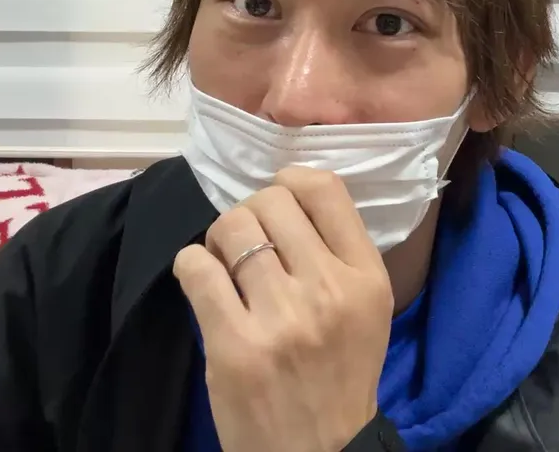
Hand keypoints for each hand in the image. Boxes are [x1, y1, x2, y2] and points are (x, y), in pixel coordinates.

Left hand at [174, 166, 394, 451]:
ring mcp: (280, 318)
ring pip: (231, 227)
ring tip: (224, 266)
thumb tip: (288, 195)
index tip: (278, 201)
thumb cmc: (339, 377)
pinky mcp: (234, 345)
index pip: (325, 189)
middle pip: (271, 202)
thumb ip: (338, 254)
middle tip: (246, 246)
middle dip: (250, 215)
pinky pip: (195, 268)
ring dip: (218, 240)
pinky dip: (191, 265)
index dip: (290, 182)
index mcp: (366, 278)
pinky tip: (202, 283)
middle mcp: (327, 290)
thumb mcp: (367, 311)